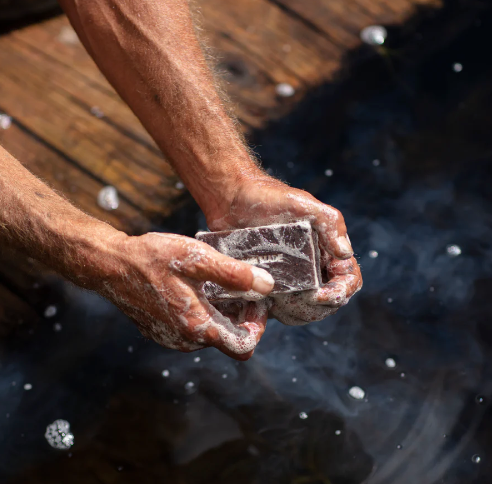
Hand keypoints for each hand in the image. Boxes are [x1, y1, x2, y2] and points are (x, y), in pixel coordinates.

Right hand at [97, 232, 273, 359]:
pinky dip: (204, 314)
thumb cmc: (152, 259)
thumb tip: (266, 286)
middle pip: (228, 341)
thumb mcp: (198, 259)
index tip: (258, 302)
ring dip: (223, 314)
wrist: (110, 265)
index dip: (257, 326)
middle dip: (242, 317)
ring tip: (222, 285)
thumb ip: (235, 275)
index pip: (243, 346)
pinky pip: (193, 330)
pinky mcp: (162, 331)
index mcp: (197, 326)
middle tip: (244, 287)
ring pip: (211, 335)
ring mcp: (171, 338)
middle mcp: (185, 340)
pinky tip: (200, 290)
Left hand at [206, 175, 361, 324]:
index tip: (321, 294)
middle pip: (329, 301)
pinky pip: (280, 309)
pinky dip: (278, 312)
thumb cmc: (268, 197)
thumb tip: (345, 253)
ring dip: (299, 312)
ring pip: (306, 310)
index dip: (340, 291)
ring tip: (282, 301)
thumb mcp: (302, 204)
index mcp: (326, 249)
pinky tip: (266, 302)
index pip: (348, 278)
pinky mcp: (269, 285)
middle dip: (319, 306)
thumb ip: (330, 223)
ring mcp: (291, 278)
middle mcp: (313, 266)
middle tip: (300, 300)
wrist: (231, 199)